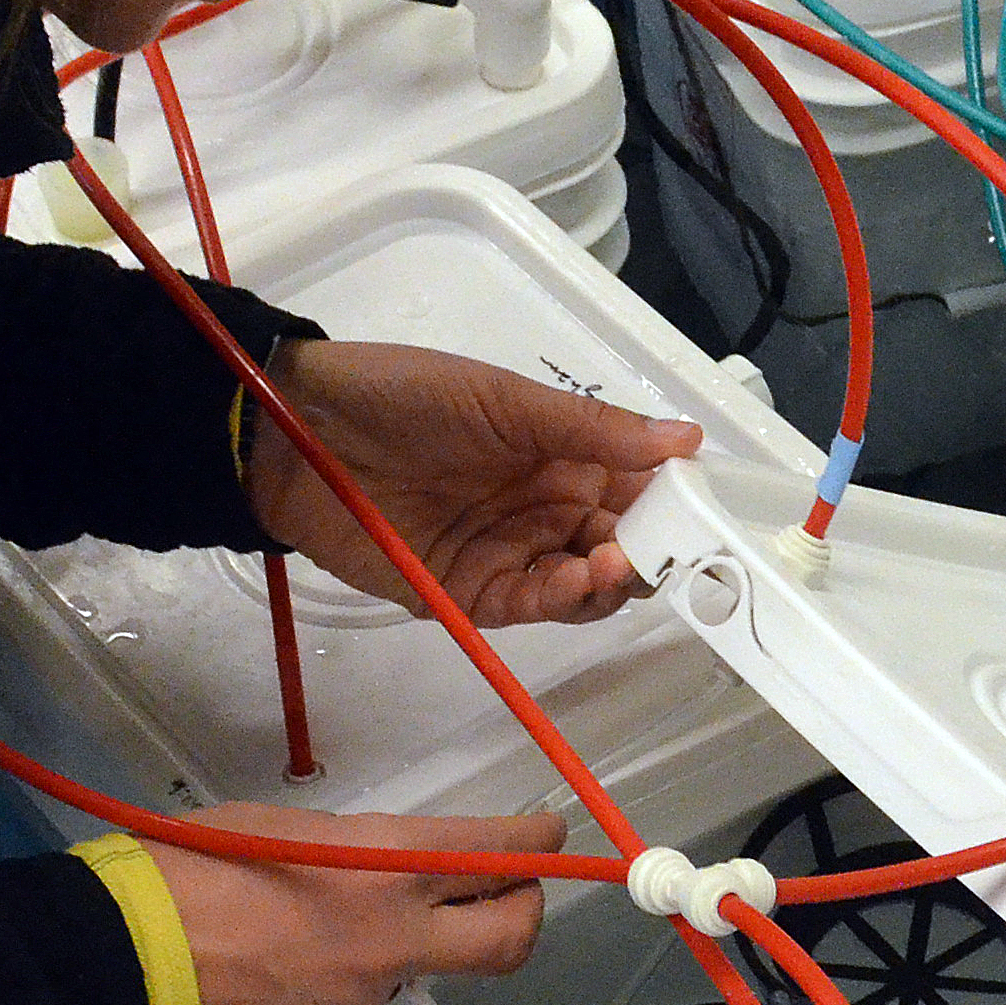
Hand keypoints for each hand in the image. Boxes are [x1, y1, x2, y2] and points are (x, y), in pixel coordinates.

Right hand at [147, 805, 566, 1004]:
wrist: (118, 968)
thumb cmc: (183, 870)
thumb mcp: (279, 828)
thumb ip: (353, 852)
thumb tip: (379, 873)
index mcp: (382, 869)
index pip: (494, 854)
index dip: (533, 843)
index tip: (546, 834)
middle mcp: (392, 941)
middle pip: (509, 938)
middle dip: (526, 912)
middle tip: (511, 892)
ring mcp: (363, 1003)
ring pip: (417, 974)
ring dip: (401, 950)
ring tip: (320, 928)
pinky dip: (335, 986)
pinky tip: (278, 970)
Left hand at [241, 340, 702, 627]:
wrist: (298, 434)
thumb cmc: (404, 398)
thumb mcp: (504, 399)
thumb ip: (592, 428)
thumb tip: (688, 440)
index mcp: (563, 455)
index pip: (639, 488)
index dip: (676, 502)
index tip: (707, 512)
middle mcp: (546, 508)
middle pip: (623, 544)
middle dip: (654, 551)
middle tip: (672, 550)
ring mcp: (510, 554)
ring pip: (587, 585)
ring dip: (614, 579)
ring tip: (618, 562)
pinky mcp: (470, 594)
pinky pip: (533, 606)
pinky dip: (565, 599)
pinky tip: (583, 579)